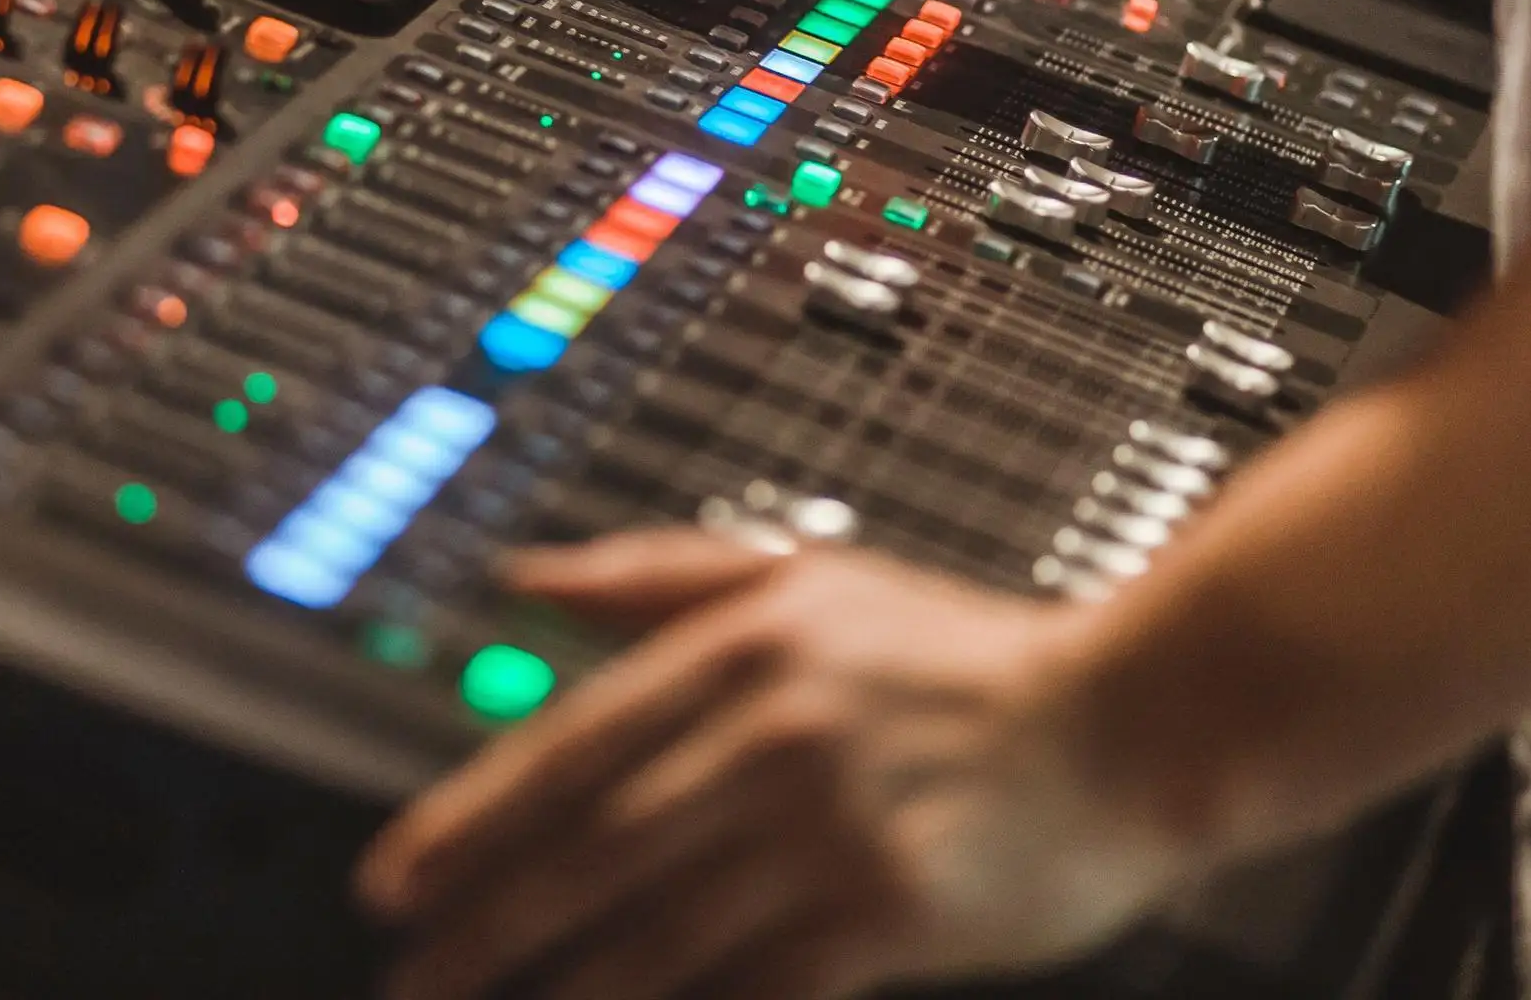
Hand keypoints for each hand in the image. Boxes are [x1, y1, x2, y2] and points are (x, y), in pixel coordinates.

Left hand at [355, 530, 1194, 999]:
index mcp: (738, 648)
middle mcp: (769, 736)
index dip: (465, 823)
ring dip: (559, 991)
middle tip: (410, 975)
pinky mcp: (888, 914)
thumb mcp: (808, 573)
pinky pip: (754, 989)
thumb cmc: (966, 653)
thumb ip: (656, 575)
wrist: (1137, 717)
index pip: (566, 746)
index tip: (393, 880)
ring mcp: (829, 830)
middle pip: (589, 851)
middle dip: (482, 926)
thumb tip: (525, 580)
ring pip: (656, 936)